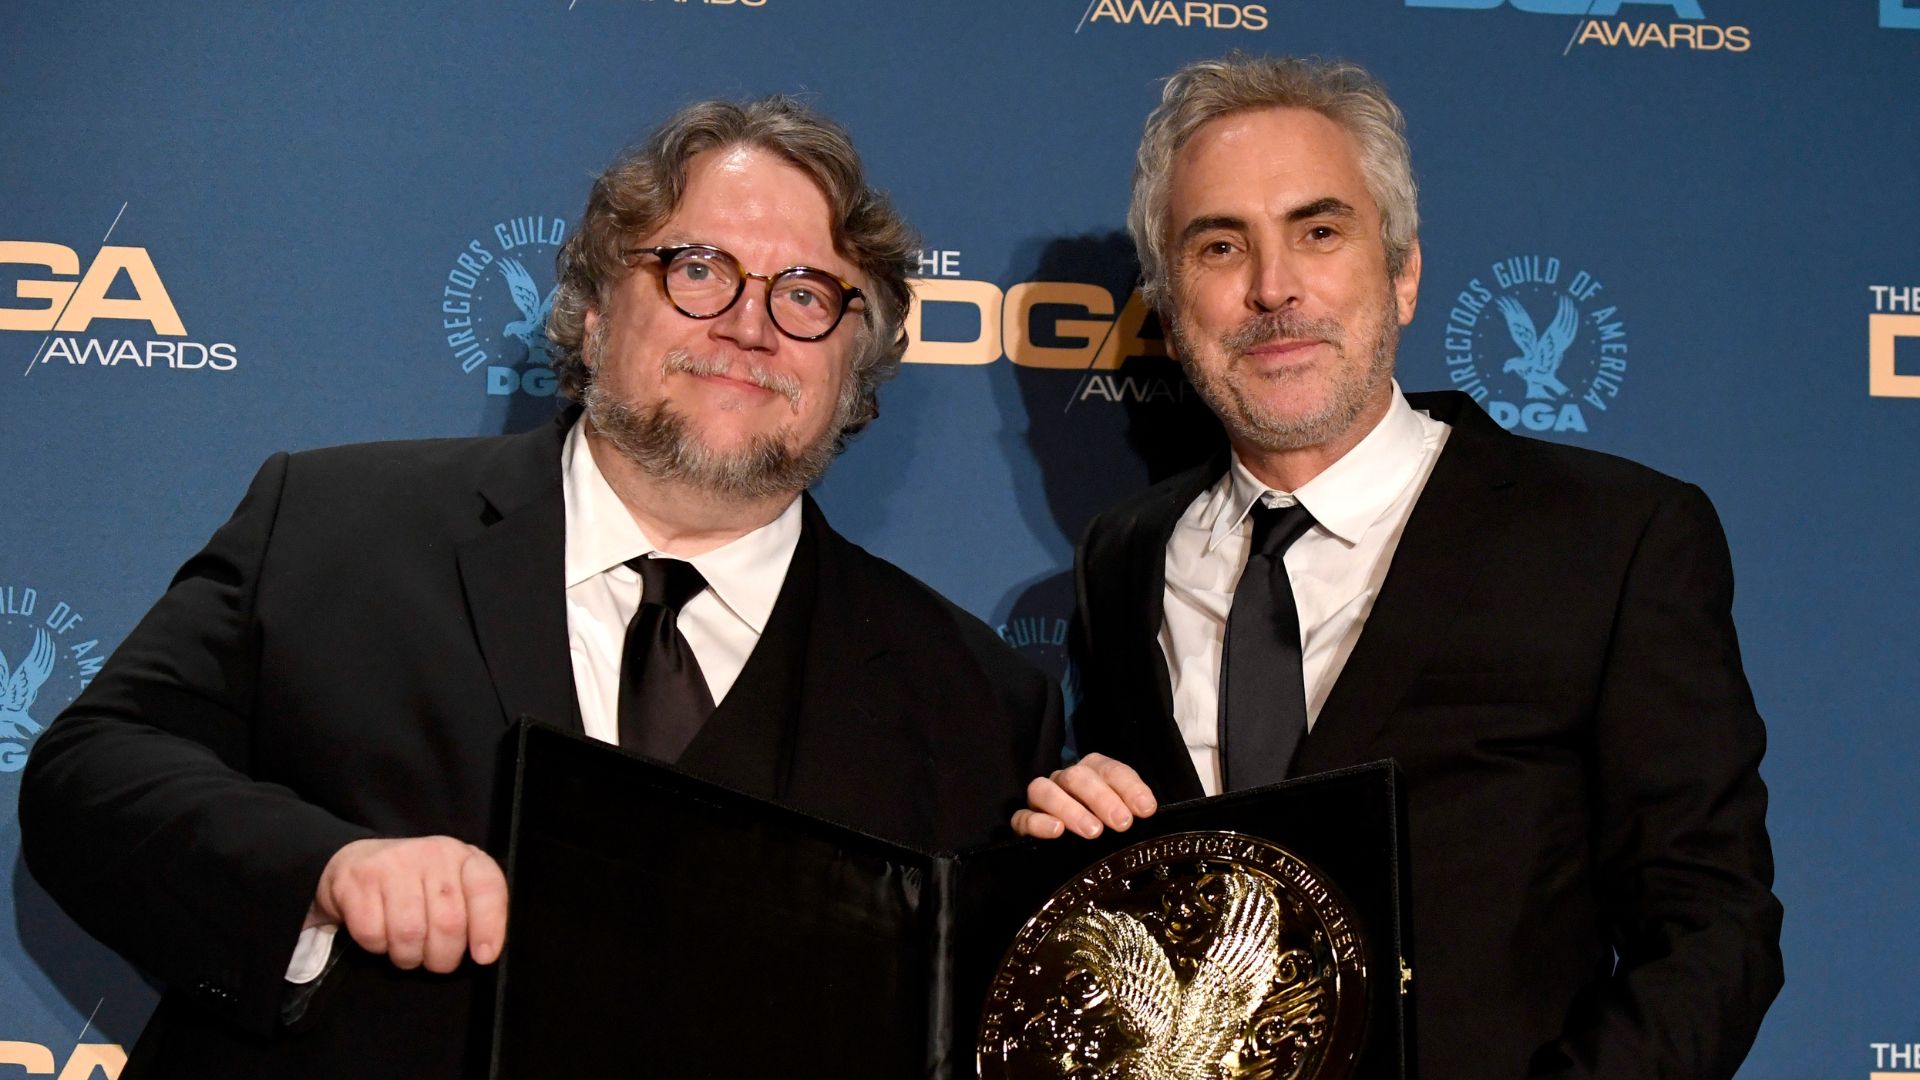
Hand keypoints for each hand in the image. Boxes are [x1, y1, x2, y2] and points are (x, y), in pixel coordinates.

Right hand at [307, 836, 507, 972]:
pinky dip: (378, 947)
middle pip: (448, 923)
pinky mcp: (358, 880)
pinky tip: (381, 935)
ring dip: (409, 956)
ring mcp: (393, 864)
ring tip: (407, 950)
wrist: (359, 861)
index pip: (487, 888)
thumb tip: (485, 953)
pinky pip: (373, 934)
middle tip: (436, 960)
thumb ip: (474, 911)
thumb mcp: (454, 886)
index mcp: (463, 856)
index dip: (489, 927)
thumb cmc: (416, 883)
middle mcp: (432, 854)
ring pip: (409, 934)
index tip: (484, 956)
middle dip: (443, 957)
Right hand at [1011, 753, 1157, 839]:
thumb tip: (1147, 810)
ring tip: (1093, 831)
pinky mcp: (1021, 824)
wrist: (1072, 867)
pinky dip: (1039, 822)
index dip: (1129, 786)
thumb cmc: (1104, 834)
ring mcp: (1041, 801)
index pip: (1109, 769)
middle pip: (1077, 776)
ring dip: (1070, 809)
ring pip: (1044, 790)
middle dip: (1102, 798)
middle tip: (1122, 823)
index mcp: (1092, 773)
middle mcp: (1065, 781)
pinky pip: (1022, 817)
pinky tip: (1057, 832)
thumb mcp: (1122, 820)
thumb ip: (1133, 811)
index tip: (1145, 809)